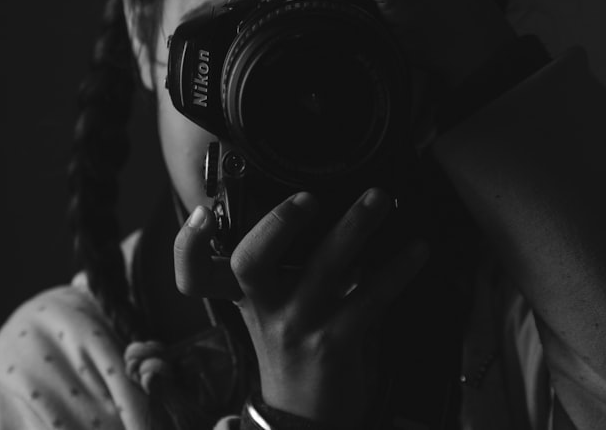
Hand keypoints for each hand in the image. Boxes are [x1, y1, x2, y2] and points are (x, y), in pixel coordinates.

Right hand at [173, 188, 429, 426]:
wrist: (307, 417)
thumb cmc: (295, 347)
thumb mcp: (273, 306)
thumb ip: (280, 263)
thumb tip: (321, 203)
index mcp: (243, 296)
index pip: (193, 275)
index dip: (187, 246)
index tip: (201, 214)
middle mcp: (263, 309)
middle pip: (249, 263)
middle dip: (277, 223)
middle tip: (308, 196)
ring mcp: (297, 327)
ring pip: (321, 269)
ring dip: (353, 228)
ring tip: (378, 199)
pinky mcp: (334, 344)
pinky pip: (368, 299)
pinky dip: (396, 270)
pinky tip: (418, 250)